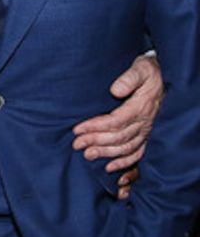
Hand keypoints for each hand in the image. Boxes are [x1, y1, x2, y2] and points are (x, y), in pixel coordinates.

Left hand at [72, 53, 162, 175]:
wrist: (160, 75)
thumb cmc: (147, 71)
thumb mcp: (140, 68)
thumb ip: (128, 78)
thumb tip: (115, 90)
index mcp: (140, 107)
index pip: (116, 121)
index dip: (96, 127)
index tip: (77, 130)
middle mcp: (144, 121)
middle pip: (118, 136)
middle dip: (96, 142)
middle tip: (76, 144)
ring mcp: (145, 129)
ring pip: (126, 147)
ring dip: (106, 153)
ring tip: (87, 155)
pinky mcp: (145, 134)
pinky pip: (137, 152)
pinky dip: (124, 162)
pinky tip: (109, 167)